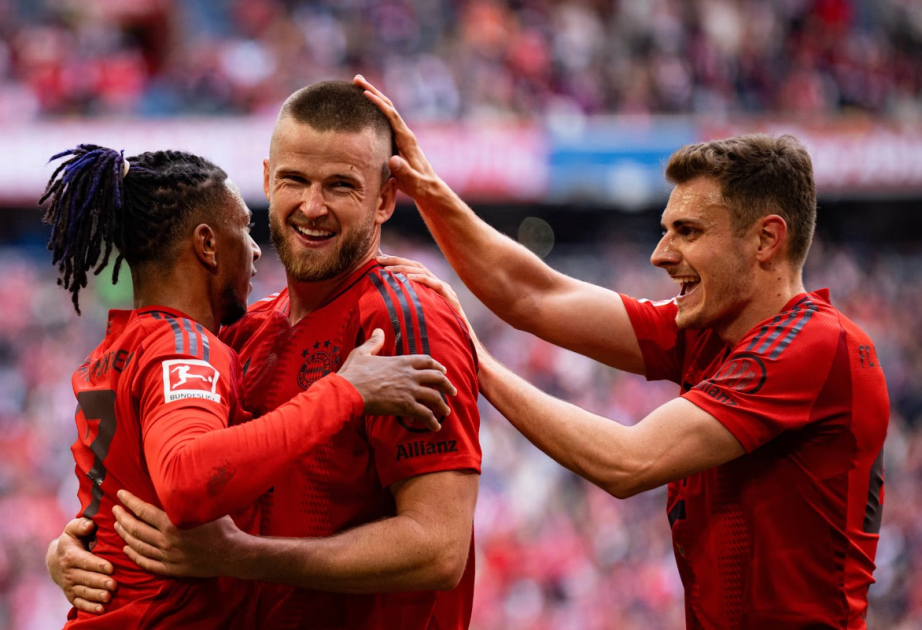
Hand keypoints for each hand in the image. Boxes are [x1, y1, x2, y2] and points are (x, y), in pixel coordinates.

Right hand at [46, 518, 116, 613]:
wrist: (56, 559)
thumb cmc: (72, 541)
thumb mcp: (73, 529)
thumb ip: (81, 525)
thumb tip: (90, 524)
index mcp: (70, 555)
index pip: (84, 561)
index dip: (97, 565)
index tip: (110, 568)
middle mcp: (68, 572)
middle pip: (85, 578)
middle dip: (99, 582)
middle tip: (114, 585)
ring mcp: (69, 585)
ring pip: (83, 592)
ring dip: (96, 596)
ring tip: (109, 597)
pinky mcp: (71, 595)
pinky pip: (79, 603)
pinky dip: (89, 607)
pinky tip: (101, 610)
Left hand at [113, 489, 239, 577]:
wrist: (233, 553)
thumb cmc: (223, 526)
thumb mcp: (206, 506)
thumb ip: (189, 496)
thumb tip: (181, 477)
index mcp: (173, 524)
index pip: (143, 511)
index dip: (130, 502)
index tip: (120, 494)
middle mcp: (167, 541)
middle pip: (136, 529)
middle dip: (122, 518)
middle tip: (115, 510)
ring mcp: (168, 557)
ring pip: (138, 546)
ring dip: (124, 535)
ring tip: (117, 526)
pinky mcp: (172, 569)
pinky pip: (146, 563)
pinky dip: (134, 556)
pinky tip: (127, 549)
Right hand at [338, 328, 456, 429]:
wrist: (349, 391)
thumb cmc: (353, 373)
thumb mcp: (362, 352)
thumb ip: (374, 342)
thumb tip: (379, 331)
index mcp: (401, 361)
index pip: (426, 361)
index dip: (437, 366)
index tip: (443, 371)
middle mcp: (410, 375)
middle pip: (437, 378)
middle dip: (447, 385)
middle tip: (452, 392)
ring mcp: (409, 390)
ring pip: (435, 397)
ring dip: (443, 405)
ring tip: (446, 412)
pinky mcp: (405, 406)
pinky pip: (425, 414)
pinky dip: (432, 421)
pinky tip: (435, 426)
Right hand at [354, 74, 442, 199]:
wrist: (429, 188)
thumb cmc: (420, 186)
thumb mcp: (412, 182)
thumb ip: (404, 171)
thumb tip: (393, 159)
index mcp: (407, 139)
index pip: (392, 116)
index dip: (379, 104)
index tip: (365, 93)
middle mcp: (404, 133)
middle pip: (388, 106)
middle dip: (373, 91)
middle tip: (357, 79)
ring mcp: (401, 136)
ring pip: (386, 111)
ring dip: (373, 97)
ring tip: (358, 86)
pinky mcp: (398, 140)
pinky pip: (385, 120)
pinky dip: (375, 110)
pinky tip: (364, 108)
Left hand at [375, 255, 488, 362]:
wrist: (465, 348)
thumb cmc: (441, 338)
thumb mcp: (420, 322)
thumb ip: (408, 313)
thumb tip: (384, 314)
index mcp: (430, 289)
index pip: (411, 270)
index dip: (395, 264)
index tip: (378, 262)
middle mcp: (437, 286)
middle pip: (415, 266)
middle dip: (396, 260)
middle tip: (378, 259)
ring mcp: (445, 291)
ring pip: (423, 272)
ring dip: (404, 268)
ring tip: (388, 268)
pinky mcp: (451, 299)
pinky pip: (436, 285)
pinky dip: (422, 279)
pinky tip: (408, 277)